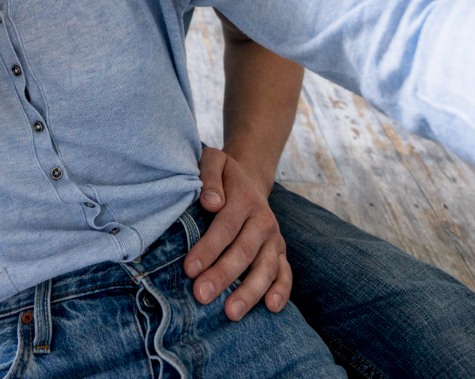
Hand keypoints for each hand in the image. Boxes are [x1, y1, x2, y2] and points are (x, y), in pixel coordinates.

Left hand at [184, 147, 291, 320]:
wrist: (248, 178)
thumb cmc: (222, 176)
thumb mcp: (213, 162)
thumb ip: (210, 177)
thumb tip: (211, 202)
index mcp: (245, 198)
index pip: (225, 226)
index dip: (208, 248)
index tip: (189, 268)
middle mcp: (263, 220)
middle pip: (244, 251)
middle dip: (223, 275)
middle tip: (202, 295)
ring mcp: (274, 238)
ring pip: (266, 267)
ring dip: (250, 291)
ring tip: (232, 312)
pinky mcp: (280, 252)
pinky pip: (285, 273)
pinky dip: (282, 291)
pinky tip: (271, 308)